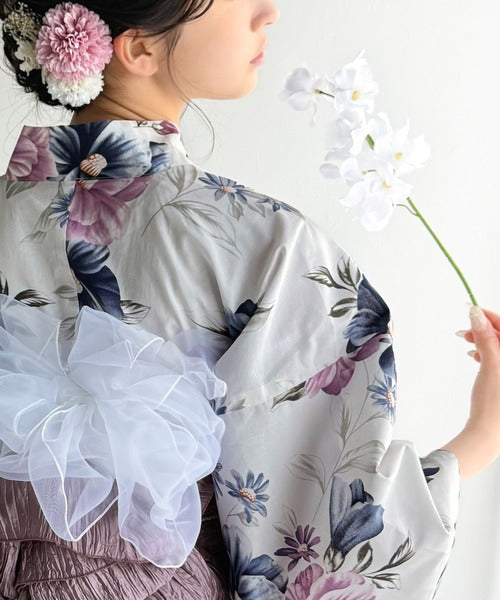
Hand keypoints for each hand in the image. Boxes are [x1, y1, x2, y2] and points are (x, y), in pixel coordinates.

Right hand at [442, 306, 499, 479]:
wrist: (488, 433)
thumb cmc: (493, 406)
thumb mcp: (490, 365)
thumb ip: (485, 337)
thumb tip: (476, 313)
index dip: (491, 316)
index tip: (472, 309)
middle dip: (486, 328)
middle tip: (465, 329)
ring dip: (484, 340)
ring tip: (467, 342)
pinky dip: (487, 352)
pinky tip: (475, 354)